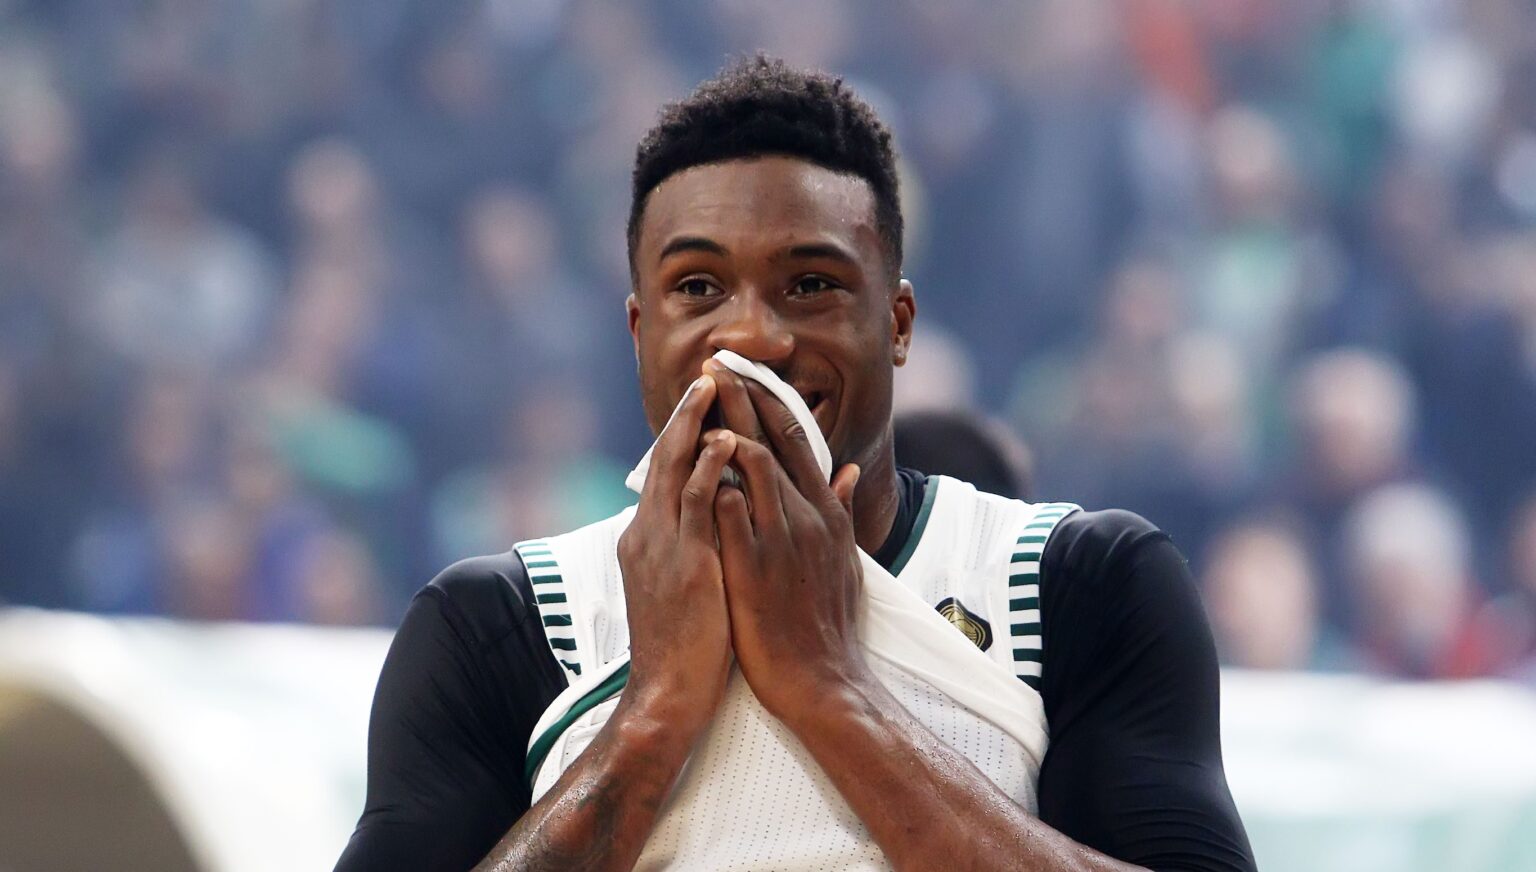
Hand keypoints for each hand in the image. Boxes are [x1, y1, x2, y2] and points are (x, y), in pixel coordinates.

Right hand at [616, 373, 738, 734]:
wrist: (668, 694)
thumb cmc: (687, 648)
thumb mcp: (687, 586)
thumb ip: (697, 548)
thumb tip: (716, 523)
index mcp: (648, 539)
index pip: (667, 473)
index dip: (686, 433)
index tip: (705, 400)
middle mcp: (648, 533)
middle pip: (665, 458)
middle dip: (686, 414)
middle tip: (708, 374)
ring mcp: (662, 545)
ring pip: (676, 470)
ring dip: (696, 424)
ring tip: (714, 387)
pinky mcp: (685, 560)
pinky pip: (698, 502)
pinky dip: (710, 467)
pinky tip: (726, 441)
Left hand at [704, 362, 866, 722]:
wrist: (823, 682)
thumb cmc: (828, 626)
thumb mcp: (846, 562)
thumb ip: (843, 512)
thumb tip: (847, 475)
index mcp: (825, 513)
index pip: (795, 440)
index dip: (768, 401)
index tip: (743, 372)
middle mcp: (806, 517)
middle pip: (772, 440)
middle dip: (742, 398)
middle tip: (715, 363)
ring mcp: (780, 540)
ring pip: (751, 465)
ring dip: (724, 425)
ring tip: (699, 395)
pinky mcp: (754, 566)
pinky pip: (732, 512)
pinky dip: (714, 481)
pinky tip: (695, 459)